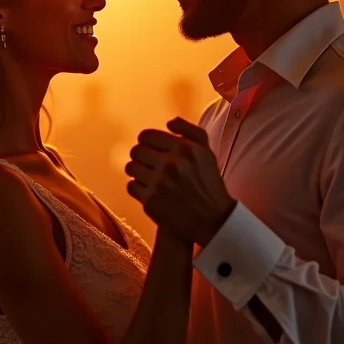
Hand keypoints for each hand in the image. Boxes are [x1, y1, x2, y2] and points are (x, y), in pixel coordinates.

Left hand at [125, 118, 234, 246]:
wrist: (212, 219)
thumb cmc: (208, 183)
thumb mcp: (206, 153)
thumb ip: (190, 131)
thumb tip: (168, 123)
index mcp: (184, 149)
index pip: (146, 136)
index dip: (146, 141)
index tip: (150, 149)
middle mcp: (171, 165)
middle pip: (136, 151)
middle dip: (141, 157)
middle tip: (148, 164)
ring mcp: (159, 184)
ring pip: (131, 168)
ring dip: (138, 172)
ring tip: (149, 177)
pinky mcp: (150, 202)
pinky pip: (131, 186)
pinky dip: (138, 188)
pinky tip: (150, 191)